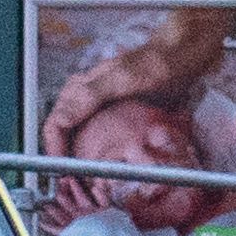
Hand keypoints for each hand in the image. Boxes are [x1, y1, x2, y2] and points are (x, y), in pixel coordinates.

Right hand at [40, 12, 232, 156]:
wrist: (181, 55)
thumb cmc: (155, 65)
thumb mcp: (122, 79)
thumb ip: (89, 96)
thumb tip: (61, 120)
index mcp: (79, 89)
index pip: (55, 125)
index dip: (54, 150)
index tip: (64, 173)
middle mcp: (83, 97)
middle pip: (62, 132)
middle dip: (64, 157)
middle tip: (75, 180)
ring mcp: (97, 104)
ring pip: (75, 135)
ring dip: (78, 155)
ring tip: (87, 175)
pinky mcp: (112, 111)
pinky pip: (94, 134)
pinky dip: (95, 149)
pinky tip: (105, 160)